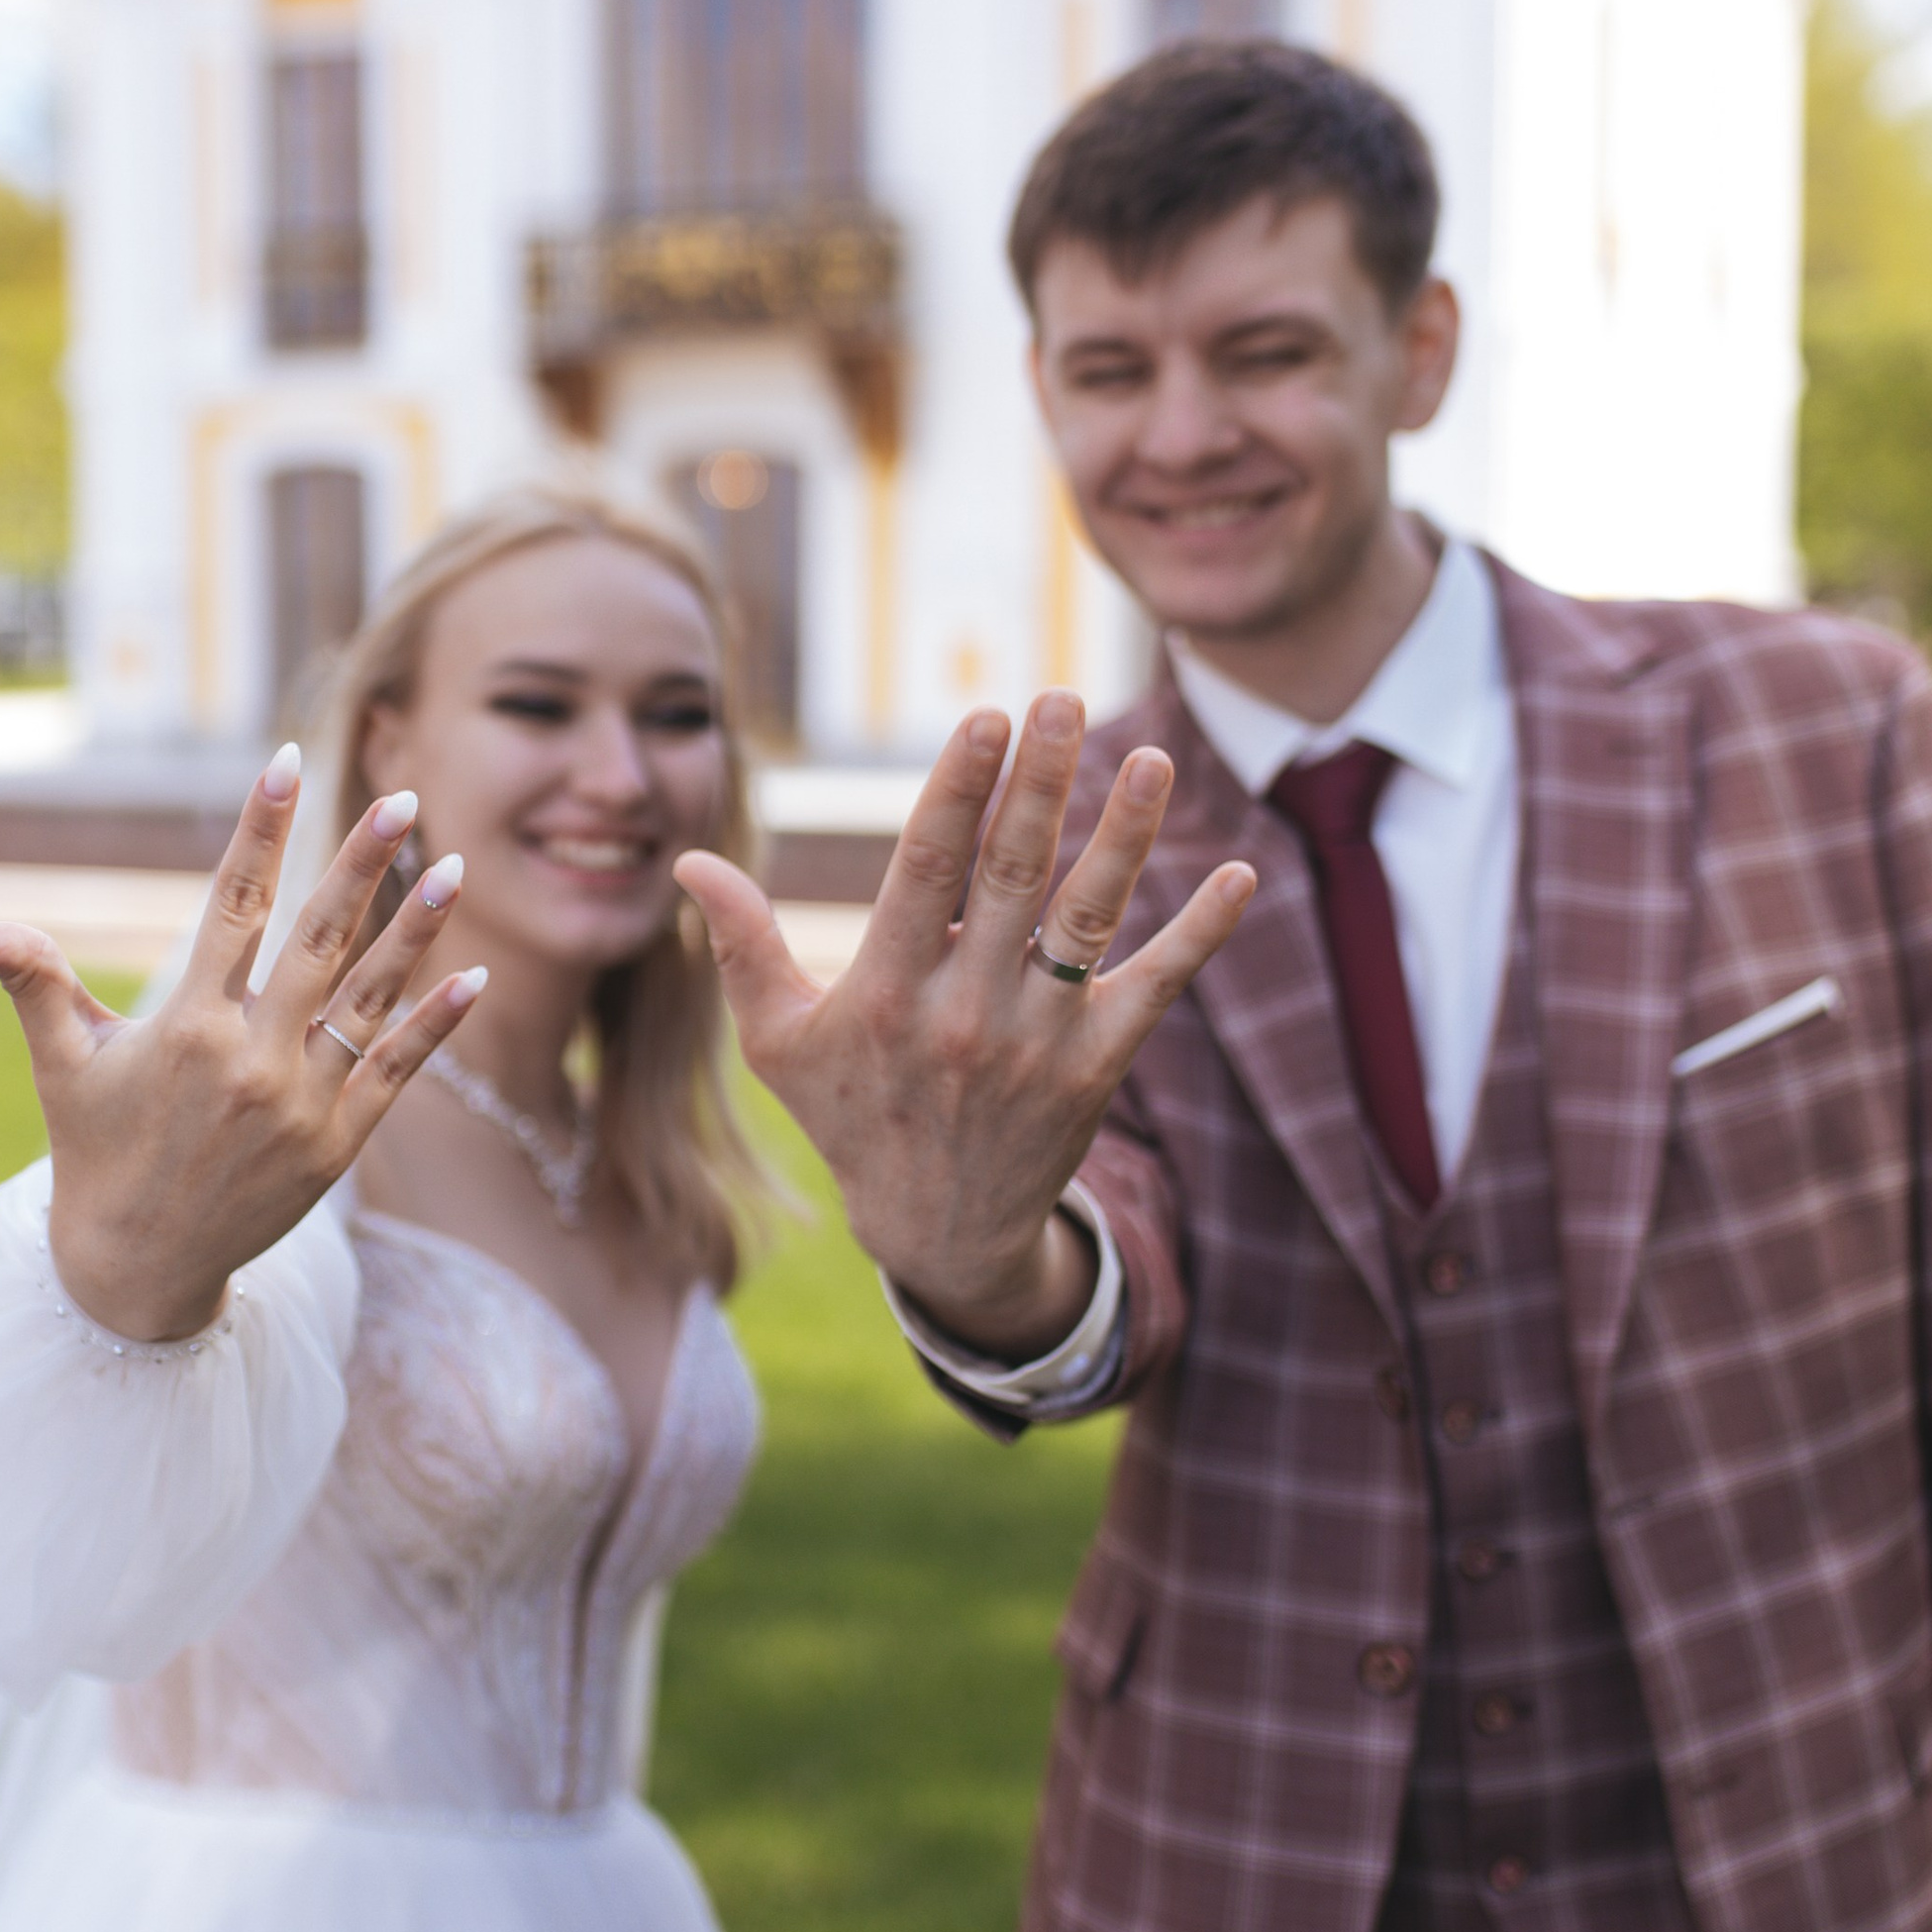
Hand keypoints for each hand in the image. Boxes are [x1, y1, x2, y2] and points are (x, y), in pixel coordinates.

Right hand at [0, 751, 484, 1340]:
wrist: (139, 1269)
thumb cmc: (95, 1148)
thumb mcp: (61, 1060)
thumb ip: (25, 977)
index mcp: (188, 1025)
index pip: (232, 905)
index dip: (260, 830)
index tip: (286, 761)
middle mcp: (252, 1059)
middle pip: (317, 940)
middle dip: (361, 864)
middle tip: (399, 797)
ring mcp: (303, 1104)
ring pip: (370, 997)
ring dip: (416, 929)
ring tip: (455, 865)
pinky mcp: (339, 1145)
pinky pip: (397, 1069)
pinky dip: (435, 1023)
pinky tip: (472, 972)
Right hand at [676, 694, 1252, 1357]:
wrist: (939, 1233)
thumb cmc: (851, 1114)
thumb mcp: (779, 1040)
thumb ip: (741, 946)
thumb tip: (690, 860)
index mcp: (885, 992)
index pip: (926, 871)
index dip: (958, 790)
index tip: (987, 718)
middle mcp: (965, 1013)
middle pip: (1011, 877)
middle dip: (1042, 783)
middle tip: (1066, 698)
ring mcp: (1038, 1042)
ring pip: (1090, 922)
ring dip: (1125, 837)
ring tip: (1151, 760)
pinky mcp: (1097, 1068)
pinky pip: (1158, 989)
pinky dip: (1202, 933)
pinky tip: (1240, 874)